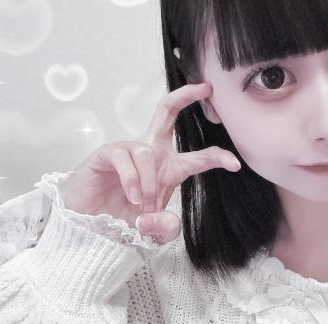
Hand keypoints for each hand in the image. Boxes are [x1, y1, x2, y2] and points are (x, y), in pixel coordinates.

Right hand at [63, 83, 240, 244]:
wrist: (92, 226)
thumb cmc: (125, 220)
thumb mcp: (156, 232)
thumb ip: (166, 228)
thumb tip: (154, 216)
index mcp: (170, 167)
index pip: (199, 157)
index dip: (218, 157)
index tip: (235, 164)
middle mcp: (151, 152)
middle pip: (167, 112)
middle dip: (185, 96)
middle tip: (205, 88)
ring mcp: (128, 150)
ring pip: (148, 152)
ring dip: (148, 182)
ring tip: (142, 203)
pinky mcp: (106, 154)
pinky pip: (124, 157)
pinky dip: (131, 179)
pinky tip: (132, 197)